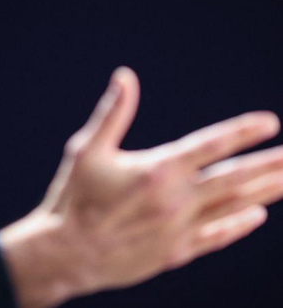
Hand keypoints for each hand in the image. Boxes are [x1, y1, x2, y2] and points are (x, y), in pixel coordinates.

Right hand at [0, 67, 282, 307]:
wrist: (67, 252)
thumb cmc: (72, 197)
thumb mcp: (86, 149)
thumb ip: (112, 113)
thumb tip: (125, 77)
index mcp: (156, 169)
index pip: (210, 145)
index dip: (242, 132)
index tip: (269, 123)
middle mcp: (175, 199)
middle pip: (234, 177)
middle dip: (268, 164)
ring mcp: (179, 229)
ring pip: (231, 206)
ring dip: (263, 191)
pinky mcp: (175, 252)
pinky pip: (216, 236)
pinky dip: (238, 224)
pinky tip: (257, 215)